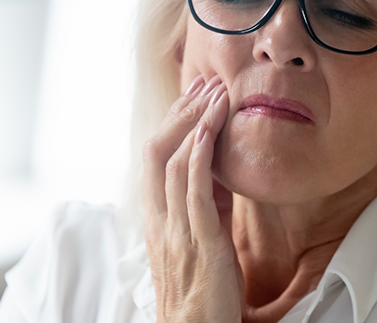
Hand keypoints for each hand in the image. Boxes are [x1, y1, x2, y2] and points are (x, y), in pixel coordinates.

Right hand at [143, 75, 240, 322]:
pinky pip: (193, 192)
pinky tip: (210, 130)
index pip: (156, 159)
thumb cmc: (205, 294)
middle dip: (180, 113)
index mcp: (159, 220)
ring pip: (172, 163)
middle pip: (156, 152)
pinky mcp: (200, 244)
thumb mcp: (205, 239)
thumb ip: (208, 206)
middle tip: (205, 82)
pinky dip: (200, 156)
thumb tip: (220, 171)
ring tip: (215, 93)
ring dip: (195, 123)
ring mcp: (177, 231)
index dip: (173, 123)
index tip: (195, 95)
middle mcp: (161, 222)